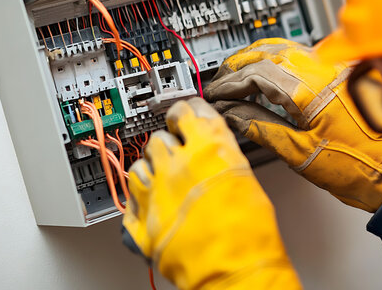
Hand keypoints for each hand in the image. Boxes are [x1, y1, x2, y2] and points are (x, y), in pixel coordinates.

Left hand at [122, 98, 300, 288]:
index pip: (189, 110)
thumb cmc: (251, 234)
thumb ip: (223, 161)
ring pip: (139, 164)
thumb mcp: (247, 181)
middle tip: (176, 151)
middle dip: (168, 142)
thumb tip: (215, 155)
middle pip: (160, 137)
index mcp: (209, 148)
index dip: (186, 110)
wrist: (235, 271)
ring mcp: (156, 191)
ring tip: (161, 177)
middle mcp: (178, 164)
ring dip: (150, 167)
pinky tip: (151, 200)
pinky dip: (139, 196)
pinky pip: (131, 197)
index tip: (185, 112)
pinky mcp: (143, 220)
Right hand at [205, 38, 381, 211]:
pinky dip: (279, 61)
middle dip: (239, 65)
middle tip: (220, 83)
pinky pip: (303, 56)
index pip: (255, 72)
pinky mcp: (344, 73)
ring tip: (239, 77)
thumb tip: (233, 115)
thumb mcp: (300, 153)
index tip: (215, 93)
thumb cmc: (360, 167)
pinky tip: (271, 74)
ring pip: (286, 49)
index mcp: (309, 89)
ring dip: (257, 59)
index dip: (229, 83)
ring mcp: (336, 68)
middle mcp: (324, 69)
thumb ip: (261, 128)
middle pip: (268, 52)